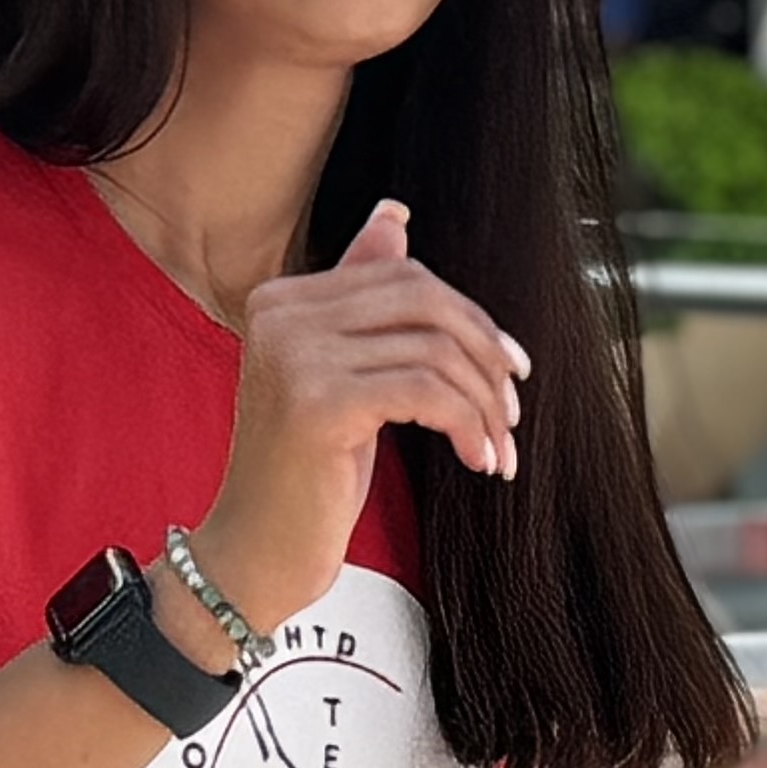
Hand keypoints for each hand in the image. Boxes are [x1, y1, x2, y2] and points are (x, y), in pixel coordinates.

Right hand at [202, 198, 521, 638]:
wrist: (254, 553)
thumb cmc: (306, 475)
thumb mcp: (342, 378)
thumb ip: (364, 301)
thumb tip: (395, 214)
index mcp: (283, 298)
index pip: (403, 275)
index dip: (470, 319)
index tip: (508, 372)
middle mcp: (280, 314)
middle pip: (425, 299)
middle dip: (486, 353)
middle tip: (511, 413)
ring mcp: (294, 355)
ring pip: (435, 349)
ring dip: (485, 404)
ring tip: (495, 450)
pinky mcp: (318, 403)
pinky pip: (429, 391)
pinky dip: (468, 426)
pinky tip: (478, 462)